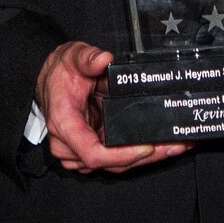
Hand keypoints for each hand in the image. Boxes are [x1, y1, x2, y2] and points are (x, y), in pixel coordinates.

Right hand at [36, 41, 188, 173]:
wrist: (49, 80)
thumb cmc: (59, 74)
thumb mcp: (73, 57)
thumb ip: (87, 58)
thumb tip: (103, 59)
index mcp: (65, 124)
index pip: (93, 153)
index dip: (122, 155)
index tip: (145, 147)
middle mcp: (69, 145)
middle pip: (110, 163)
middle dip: (145, 156)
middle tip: (173, 145)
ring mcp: (78, 151)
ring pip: (115, 165)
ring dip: (146, 158)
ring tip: (173, 145)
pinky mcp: (89, 151)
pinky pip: (114, 159)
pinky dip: (136, 154)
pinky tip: (158, 146)